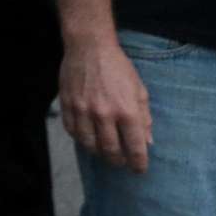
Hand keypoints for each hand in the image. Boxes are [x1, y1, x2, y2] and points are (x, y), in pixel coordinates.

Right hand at [59, 40, 152, 172]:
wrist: (89, 46)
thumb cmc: (118, 67)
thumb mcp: (139, 89)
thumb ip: (144, 117)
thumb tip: (148, 142)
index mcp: (127, 110)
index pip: (135, 148)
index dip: (139, 164)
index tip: (139, 169)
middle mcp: (105, 114)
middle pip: (111, 151)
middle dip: (118, 161)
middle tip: (121, 161)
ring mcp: (83, 110)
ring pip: (89, 145)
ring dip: (98, 152)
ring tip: (103, 150)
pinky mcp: (68, 104)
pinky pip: (72, 131)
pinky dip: (80, 138)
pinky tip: (86, 136)